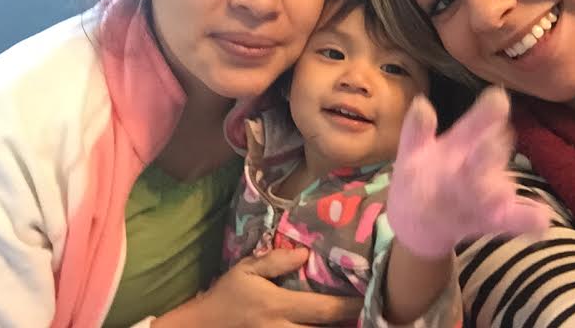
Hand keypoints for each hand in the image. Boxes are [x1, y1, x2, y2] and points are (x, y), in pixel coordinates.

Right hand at [154, 248, 361, 326]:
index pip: (322, 309)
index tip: (369, 297)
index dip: (348, 306)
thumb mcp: (246, 270)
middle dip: (349, 324)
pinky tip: (330, 325)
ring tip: (357, 320)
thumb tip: (304, 254)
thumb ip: (275, 261)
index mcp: (278, 306)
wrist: (203, 326)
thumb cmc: (227, 294)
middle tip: (371, 312)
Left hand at [386, 87, 549, 258]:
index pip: (477, 123)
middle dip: (490, 152)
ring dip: (499, 191)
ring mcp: (491, 192)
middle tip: (491, 144)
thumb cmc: (421, 175)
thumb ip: (417, 130)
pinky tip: (542, 219)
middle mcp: (482, 163)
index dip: (488, 112)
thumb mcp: (412, 151)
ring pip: (502, 189)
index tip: (498, 97)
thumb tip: (421, 103)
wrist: (419, 219)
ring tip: (499, 194)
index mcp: (463, 142)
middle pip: (491, 154)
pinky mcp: (496, 220)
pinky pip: (520, 219)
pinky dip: (531, 219)